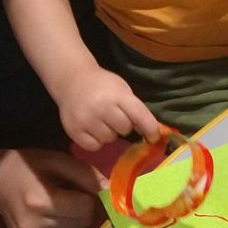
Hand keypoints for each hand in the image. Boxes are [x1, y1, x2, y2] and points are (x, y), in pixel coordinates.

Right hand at [0, 147, 107, 227]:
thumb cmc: (25, 166)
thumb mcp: (56, 160)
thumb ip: (84, 174)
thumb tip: (109, 189)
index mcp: (41, 201)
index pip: (85, 209)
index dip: (88, 197)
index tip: (80, 188)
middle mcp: (35, 225)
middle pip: (81, 223)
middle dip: (82, 209)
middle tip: (69, 195)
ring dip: (73, 220)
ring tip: (57, 204)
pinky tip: (47, 215)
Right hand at [45, 65, 159, 150]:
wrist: (72, 80)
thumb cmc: (102, 85)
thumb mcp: (122, 89)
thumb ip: (135, 108)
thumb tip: (150, 132)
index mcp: (117, 95)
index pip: (139, 116)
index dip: (150, 129)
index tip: (154, 138)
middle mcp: (102, 107)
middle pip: (125, 129)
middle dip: (123, 125)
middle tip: (114, 116)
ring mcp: (86, 120)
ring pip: (109, 139)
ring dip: (109, 133)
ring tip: (101, 121)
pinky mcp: (74, 131)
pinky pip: (94, 146)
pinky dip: (96, 141)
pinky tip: (92, 129)